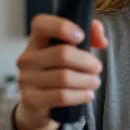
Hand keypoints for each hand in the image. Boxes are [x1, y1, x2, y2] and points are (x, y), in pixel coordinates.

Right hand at [14, 14, 107, 129]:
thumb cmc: (58, 72)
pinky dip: (80, 95)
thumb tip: (102, 40)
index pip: (41, 23)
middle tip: (97, 68)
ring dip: (86, 80)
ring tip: (94, 82)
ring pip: (64, 77)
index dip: (62, 27)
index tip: (81, 37)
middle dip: (87, 61)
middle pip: (62, 54)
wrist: (38, 106)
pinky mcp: (31, 99)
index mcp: (37, 40)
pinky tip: (88, 95)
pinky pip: (61, 96)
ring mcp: (27, 79)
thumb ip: (91, 37)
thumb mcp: (73, 52)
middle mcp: (28, 57)